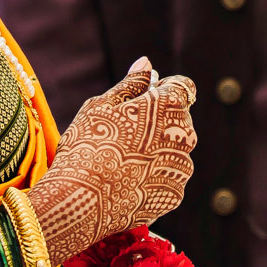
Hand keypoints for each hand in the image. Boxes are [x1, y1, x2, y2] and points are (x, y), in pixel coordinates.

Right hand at [30, 59, 197, 261]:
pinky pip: (165, 180)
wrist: (81, 202)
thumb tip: (147, 63)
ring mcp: (182, 168)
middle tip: (122, 134)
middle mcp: (185, 135)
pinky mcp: (174, 196)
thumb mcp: (102, 106)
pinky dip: (150, 179)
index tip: (144, 98)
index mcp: (170, 105)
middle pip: (178, 120)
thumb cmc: (88, 145)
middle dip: (157, 122)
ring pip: (172, 152)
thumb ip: (131, 84)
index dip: (163, 89)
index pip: (182, 87)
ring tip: (120, 163)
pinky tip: (124, 184)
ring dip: (155, 152)